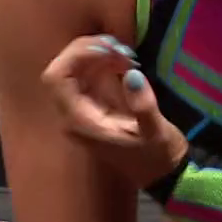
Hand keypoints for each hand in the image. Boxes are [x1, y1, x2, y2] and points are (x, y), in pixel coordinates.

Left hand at [38, 34, 186, 188]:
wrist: (163, 175)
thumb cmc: (157, 156)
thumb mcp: (155, 132)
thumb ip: (143, 104)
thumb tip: (131, 75)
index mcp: (80, 122)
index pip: (58, 78)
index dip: (76, 55)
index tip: (108, 47)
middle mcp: (73, 116)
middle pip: (63, 69)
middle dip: (88, 51)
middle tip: (120, 46)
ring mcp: (81, 110)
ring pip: (74, 70)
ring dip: (97, 54)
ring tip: (127, 53)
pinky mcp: (93, 106)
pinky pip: (88, 76)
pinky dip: (103, 63)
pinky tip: (125, 63)